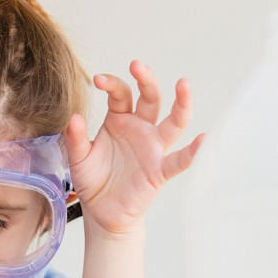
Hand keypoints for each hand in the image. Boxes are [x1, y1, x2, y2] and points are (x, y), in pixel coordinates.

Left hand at [65, 60, 203, 234]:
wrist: (102, 211)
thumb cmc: (93, 180)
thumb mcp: (78, 158)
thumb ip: (76, 138)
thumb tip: (74, 117)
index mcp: (119, 120)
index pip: (121, 94)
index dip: (112, 84)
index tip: (98, 80)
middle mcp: (140, 128)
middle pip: (151, 98)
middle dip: (146, 80)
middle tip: (138, 65)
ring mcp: (153, 148)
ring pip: (173, 122)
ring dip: (181, 104)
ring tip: (184, 84)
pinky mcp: (159, 170)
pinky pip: (179, 160)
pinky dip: (192, 152)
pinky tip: (203, 139)